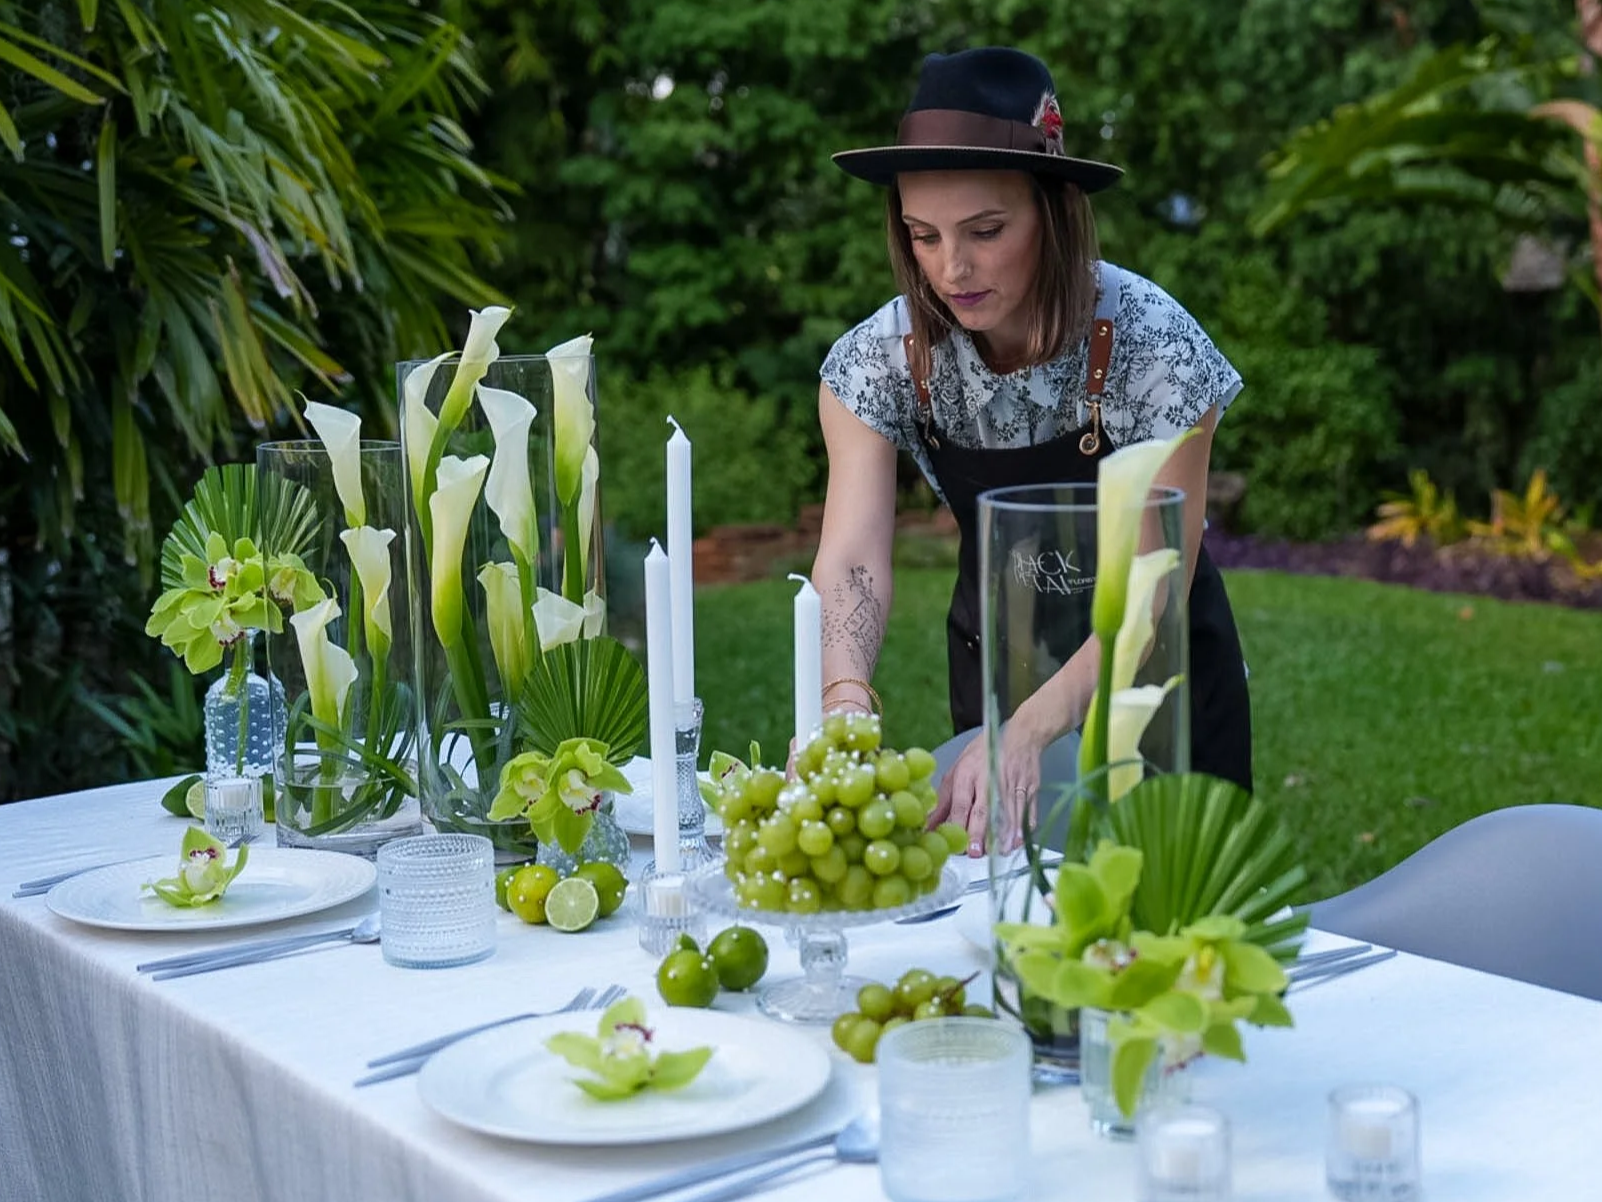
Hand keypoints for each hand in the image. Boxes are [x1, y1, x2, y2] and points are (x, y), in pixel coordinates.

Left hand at [930, 723, 1045, 856]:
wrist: (1021, 736)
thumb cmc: (984, 754)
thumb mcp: (957, 769)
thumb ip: (944, 800)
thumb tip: (929, 825)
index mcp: (968, 773)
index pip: (962, 802)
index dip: (960, 823)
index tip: (956, 843)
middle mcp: (990, 779)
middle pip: (984, 809)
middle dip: (979, 832)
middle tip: (975, 853)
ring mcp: (1012, 783)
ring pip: (1006, 812)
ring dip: (1001, 834)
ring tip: (997, 852)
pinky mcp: (1030, 788)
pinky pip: (1026, 810)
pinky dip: (1022, 826)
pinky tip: (1017, 841)